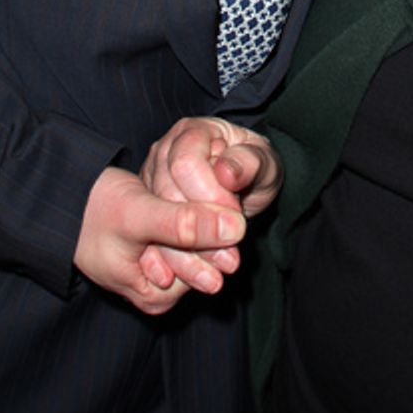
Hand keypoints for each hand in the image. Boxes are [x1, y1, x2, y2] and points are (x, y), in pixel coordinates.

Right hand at [74, 165, 247, 315]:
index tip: (242, 213)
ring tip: (222, 202)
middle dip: (219, 234)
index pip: (204, 267)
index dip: (223, 239)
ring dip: (208, 223)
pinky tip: (199, 199)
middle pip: (201, 257)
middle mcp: (159, 290)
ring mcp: (159, 269)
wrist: (63, 201)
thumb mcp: (139, 216)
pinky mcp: (156, 249)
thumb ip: (184, 224)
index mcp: (156, 294)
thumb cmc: (94, 210)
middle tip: (239, 208)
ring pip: (194, 243)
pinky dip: (191, 217)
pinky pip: (183, 234)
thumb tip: (236, 229)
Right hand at [139, 116, 282, 290]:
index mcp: (190, 132)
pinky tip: (193, 279)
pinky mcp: (149, 212)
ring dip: (186, 258)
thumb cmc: (256, 168)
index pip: (186, 165)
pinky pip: (151, 243)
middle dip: (199, 234)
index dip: (210, 197)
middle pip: (165, 197)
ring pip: (155, 224)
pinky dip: (173, 266)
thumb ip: (249, 163)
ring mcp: (150, 183)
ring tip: (216, 278)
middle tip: (230, 260)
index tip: (237, 221)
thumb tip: (226, 173)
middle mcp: (163, 154)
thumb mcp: (264, 162)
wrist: (245, 184)